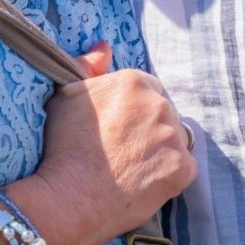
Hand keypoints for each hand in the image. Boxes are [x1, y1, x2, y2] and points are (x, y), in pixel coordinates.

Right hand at [12, 45, 194, 244]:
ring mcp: (174, 137)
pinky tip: (143, 182)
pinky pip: (182, 167)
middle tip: (121, 150)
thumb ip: (88, 67)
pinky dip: (168, 174)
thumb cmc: (62, 148)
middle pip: (162, 112)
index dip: (130, 110)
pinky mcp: (182, 168)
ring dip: (159, 149)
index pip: (145, 88)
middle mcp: (159, 104)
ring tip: (130, 167)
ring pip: (173, 138)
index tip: (115, 128)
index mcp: (134, 81)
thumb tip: (105, 46)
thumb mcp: (66, 97)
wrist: (68, 198)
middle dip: (146, 127)